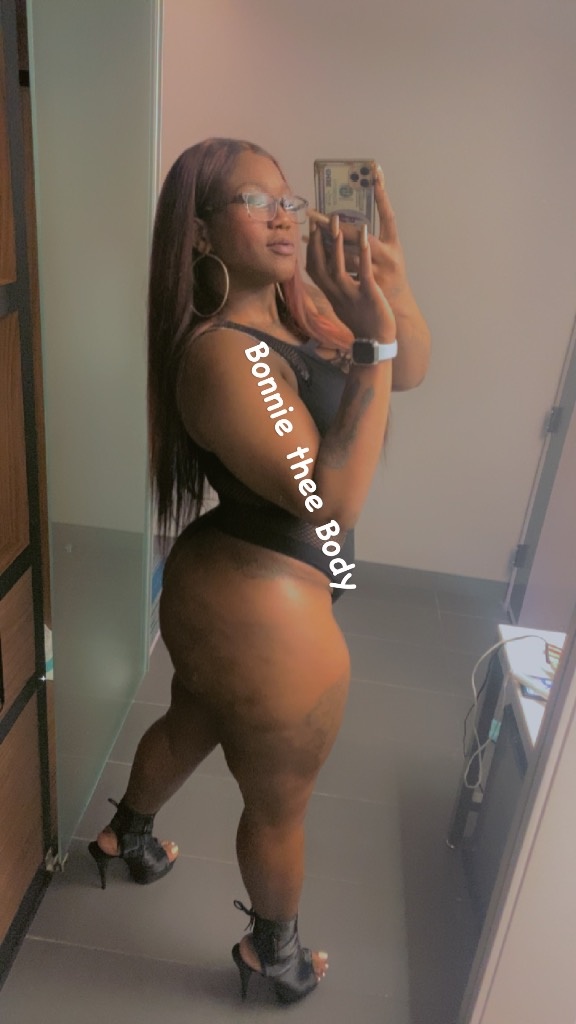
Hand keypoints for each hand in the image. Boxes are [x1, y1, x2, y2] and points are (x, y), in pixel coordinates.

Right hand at [306, 215, 395, 343]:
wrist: (375, 342)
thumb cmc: (360, 321)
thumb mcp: (341, 304)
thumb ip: (333, 287)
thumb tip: (326, 272)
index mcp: (330, 294)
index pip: (313, 269)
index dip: (310, 249)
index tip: (311, 230)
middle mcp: (336, 294)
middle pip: (321, 265)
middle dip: (319, 241)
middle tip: (321, 219)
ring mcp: (351, 295)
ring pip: (338, 268)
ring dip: (336, 245)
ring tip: (338, 224)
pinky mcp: (369, 295)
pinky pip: (364, 273)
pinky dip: (363, 254)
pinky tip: (365, 238)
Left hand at [308, 164, 408, 302]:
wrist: (397, 307)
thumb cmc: (391, 273)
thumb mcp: (391, 251)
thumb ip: (377, 234)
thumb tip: (365, 212)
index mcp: (394, 245)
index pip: (389, 217)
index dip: (383, 198)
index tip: (375, 177)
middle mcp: (387, 257)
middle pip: (358, 236)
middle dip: (335, 225)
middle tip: (315, 214)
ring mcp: (376, 273)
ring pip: (346, 255)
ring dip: (327, 243)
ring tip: (310, 231)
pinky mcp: (364, 287)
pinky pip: (341, 272)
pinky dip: (326, 262)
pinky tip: (313, 253)